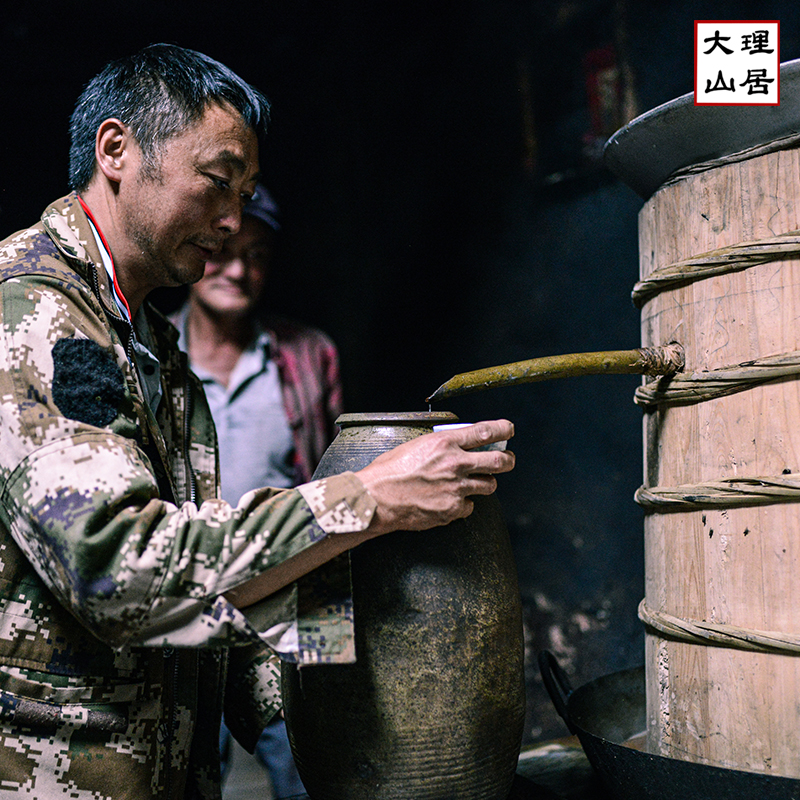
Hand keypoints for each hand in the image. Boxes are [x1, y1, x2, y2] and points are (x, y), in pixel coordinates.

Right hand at [356, 419, 514, 534]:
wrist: (377, 497)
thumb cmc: (390, 470)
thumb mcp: (417, 444)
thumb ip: (442, 444)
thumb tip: (459, 444)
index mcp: (446, 443)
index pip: (485, 432)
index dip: (502, 429)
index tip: (508, 429)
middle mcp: (456, 464)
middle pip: (500, 461)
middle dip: (507, 460)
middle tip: (506, 460)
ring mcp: (457, 488)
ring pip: (489, 485)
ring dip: (484, 483)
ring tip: (472, 483)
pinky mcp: (453, 509)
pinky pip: (470, 506)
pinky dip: (463, 504)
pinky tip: (449, 500)